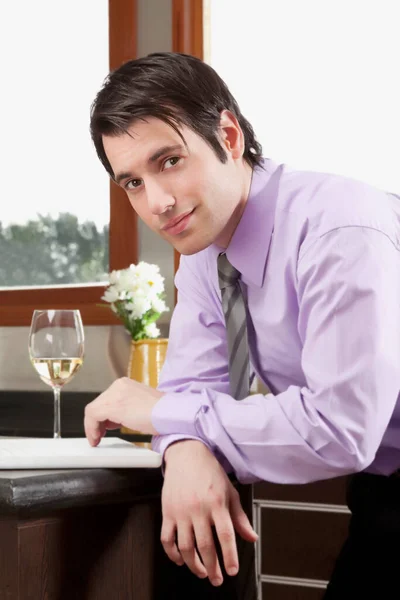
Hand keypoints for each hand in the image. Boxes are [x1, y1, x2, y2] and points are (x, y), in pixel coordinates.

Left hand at [84, 377, 163, 444]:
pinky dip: (91, 428)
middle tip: (99, 434)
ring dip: (93, 426)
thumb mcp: (139, 406)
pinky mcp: (113, 405)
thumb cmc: (161, 413)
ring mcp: (115, 394)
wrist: (169, 413)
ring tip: (97, 437)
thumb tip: (114, 419)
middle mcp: (118, 385)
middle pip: (98, 404)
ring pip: (92, 410)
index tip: (102, 426)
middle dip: (96, 422)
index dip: (101, 416)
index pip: (105, 399)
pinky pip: (93, 416)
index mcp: (125, 384)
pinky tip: (97, 437)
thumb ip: (125, 408)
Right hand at [161, 440, 257, 585]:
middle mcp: (198, 508)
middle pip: (205, 545)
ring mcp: (181, 511)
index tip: (232, 571)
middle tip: (216, 579)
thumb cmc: (210, 472)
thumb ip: (240, 517)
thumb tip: (251, 538)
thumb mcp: (230, 491)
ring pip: (185, 546)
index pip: (225, 535)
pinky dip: (172, 554)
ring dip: (194, 564)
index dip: (229, 556)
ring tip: (202, 572)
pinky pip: (167, 539)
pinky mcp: (167, 512)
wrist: (187, 454)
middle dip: (212, 567)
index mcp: (217, 503)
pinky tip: (181, 560)